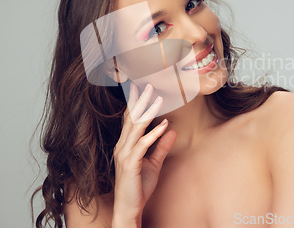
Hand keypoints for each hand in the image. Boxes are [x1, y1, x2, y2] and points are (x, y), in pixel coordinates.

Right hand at [112, 82, 176, 226]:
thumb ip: (161, 147)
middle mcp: (122, 147)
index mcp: (125, 145)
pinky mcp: (130, 164)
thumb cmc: (138, 187)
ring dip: (148, 112)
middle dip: (140, 101)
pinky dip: (154, 134)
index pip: (129, 120)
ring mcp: (125, 155)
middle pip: (131, 119)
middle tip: (148, 85)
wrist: (129, 208)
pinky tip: (164, 125)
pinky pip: (143, 145)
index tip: (138, 87)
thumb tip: (172, 131)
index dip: (134, 103)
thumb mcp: (153, 164)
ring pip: (136, 128)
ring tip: (158, 99)